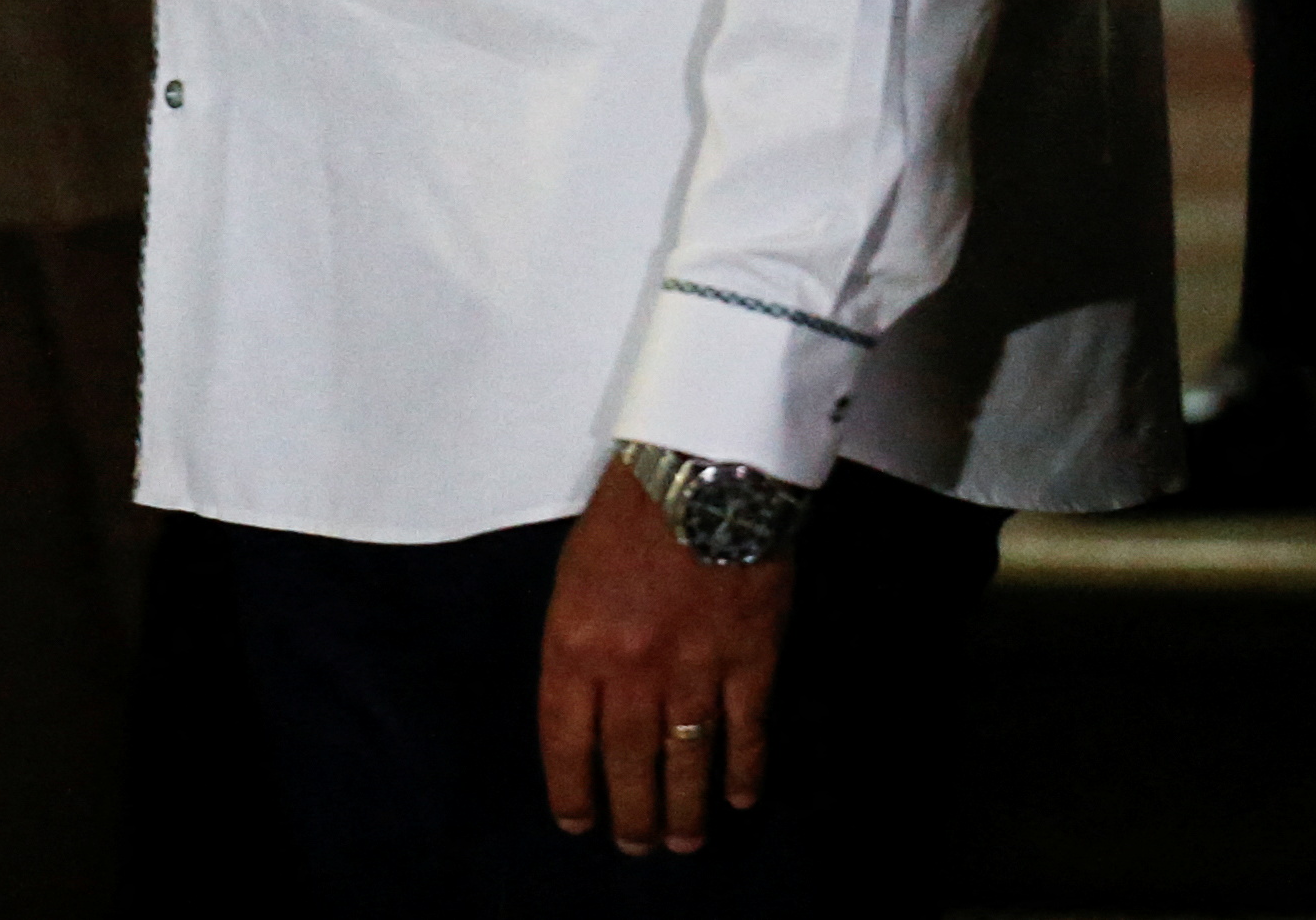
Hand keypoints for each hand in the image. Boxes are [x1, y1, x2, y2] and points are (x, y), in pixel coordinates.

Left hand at [539, 458, 793, 856]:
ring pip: (686, 762)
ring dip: (684, 809)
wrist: (705, 469)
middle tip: (636, 846)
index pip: (566, 740)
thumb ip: (577, 644)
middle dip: (630, 815)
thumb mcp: (573, 575)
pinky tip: (741, 798)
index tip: (578, 822)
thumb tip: (585, 705)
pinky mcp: (750, 662)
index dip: (572, 789)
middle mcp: (631, 669)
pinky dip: (744, 772)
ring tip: (682, 842)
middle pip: (628, 763)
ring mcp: (694, 670)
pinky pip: (745, 734)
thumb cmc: (629, 513)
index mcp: (576, 643)